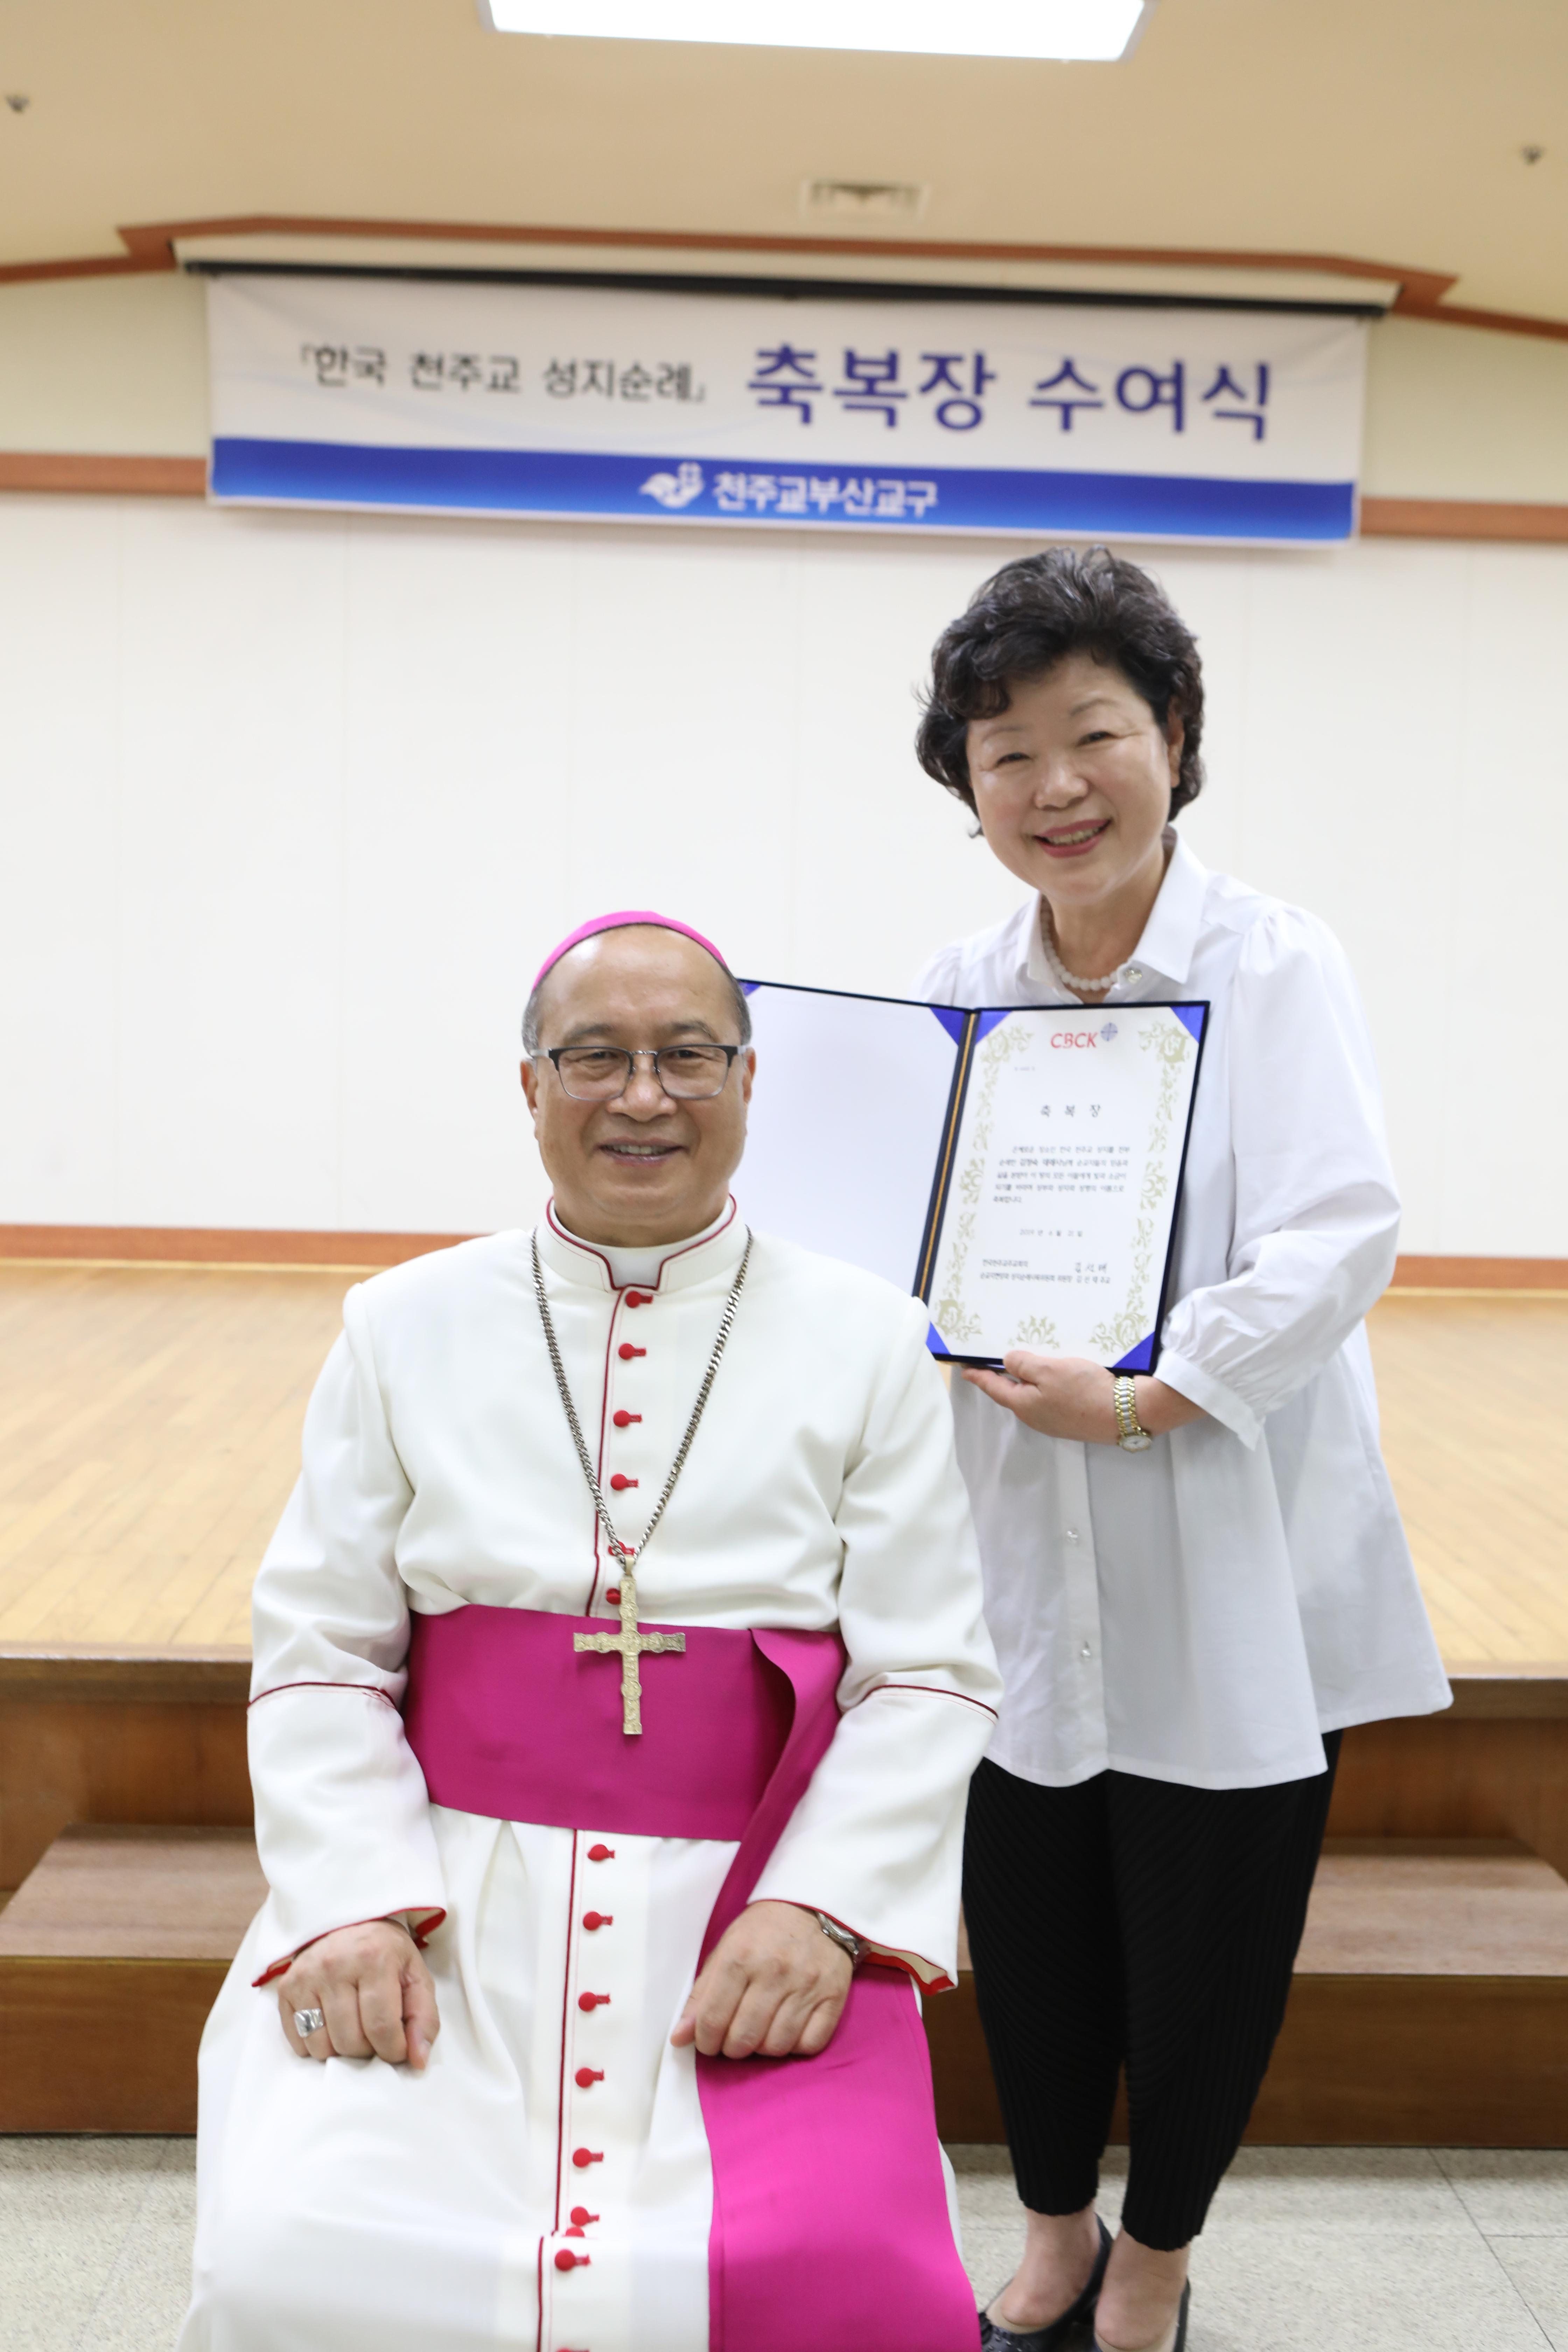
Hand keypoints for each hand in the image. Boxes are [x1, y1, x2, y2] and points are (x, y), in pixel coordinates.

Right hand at [276, 1919, 439, 2069]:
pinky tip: (330, 2025)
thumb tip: (418, 2061)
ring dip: (341, 2050)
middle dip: (367, 2049)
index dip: (393, 2050)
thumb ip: (424, 2018)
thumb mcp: (416, 1976)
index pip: (381, 2027)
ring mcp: (306, 1976)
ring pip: (322, 2047)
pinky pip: (298, 2042)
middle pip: (350, 2042)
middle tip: (374, 2033)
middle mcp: (335, 1965)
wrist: (350, 1923)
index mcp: (374, 1958)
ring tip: (353, 2028)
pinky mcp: (287, 1987)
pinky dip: (316, 2045)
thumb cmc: (386, 1954)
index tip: (398, 2049)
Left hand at [670, 1900, 852, 2060]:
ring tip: (760, 2030)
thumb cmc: (764, 1931)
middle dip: (732, 2048)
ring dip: (762, 2047)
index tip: (708, 2041)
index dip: (705, 2041)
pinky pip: (808, 2045)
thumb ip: (702, 1994)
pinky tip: (787, 2029)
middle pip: (743, 2039)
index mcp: (740, 1956)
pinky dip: (794, 2046)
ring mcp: (807, 1985)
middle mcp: (774, 1971)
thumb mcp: (726, 1949)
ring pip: (775, 2047)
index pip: (713, 2019)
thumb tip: (679, 2038)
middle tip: (733, 2036)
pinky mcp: (833, 1997)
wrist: (815, 1907)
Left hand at [960, 1354, 1201, 1442]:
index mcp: (1024, 1405)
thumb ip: (1023, 1364)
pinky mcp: (1072, 1417)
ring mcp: (1055, 1419)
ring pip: (1032, 1394)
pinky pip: (1051, 1397)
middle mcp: (1035, 1416)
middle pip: (1012, 1391)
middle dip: (1002, 1375)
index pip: (993, 1387)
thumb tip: (1007, 1362)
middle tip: (993, 1358)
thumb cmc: (1085, 1390)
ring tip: (1023, 1359)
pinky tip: (1053, 1372)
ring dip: (1026, 1378)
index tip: (964, 1367)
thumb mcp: (1049, 1369)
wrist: (1126, 1413)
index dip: (978, 1375)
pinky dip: (1046, 1383)